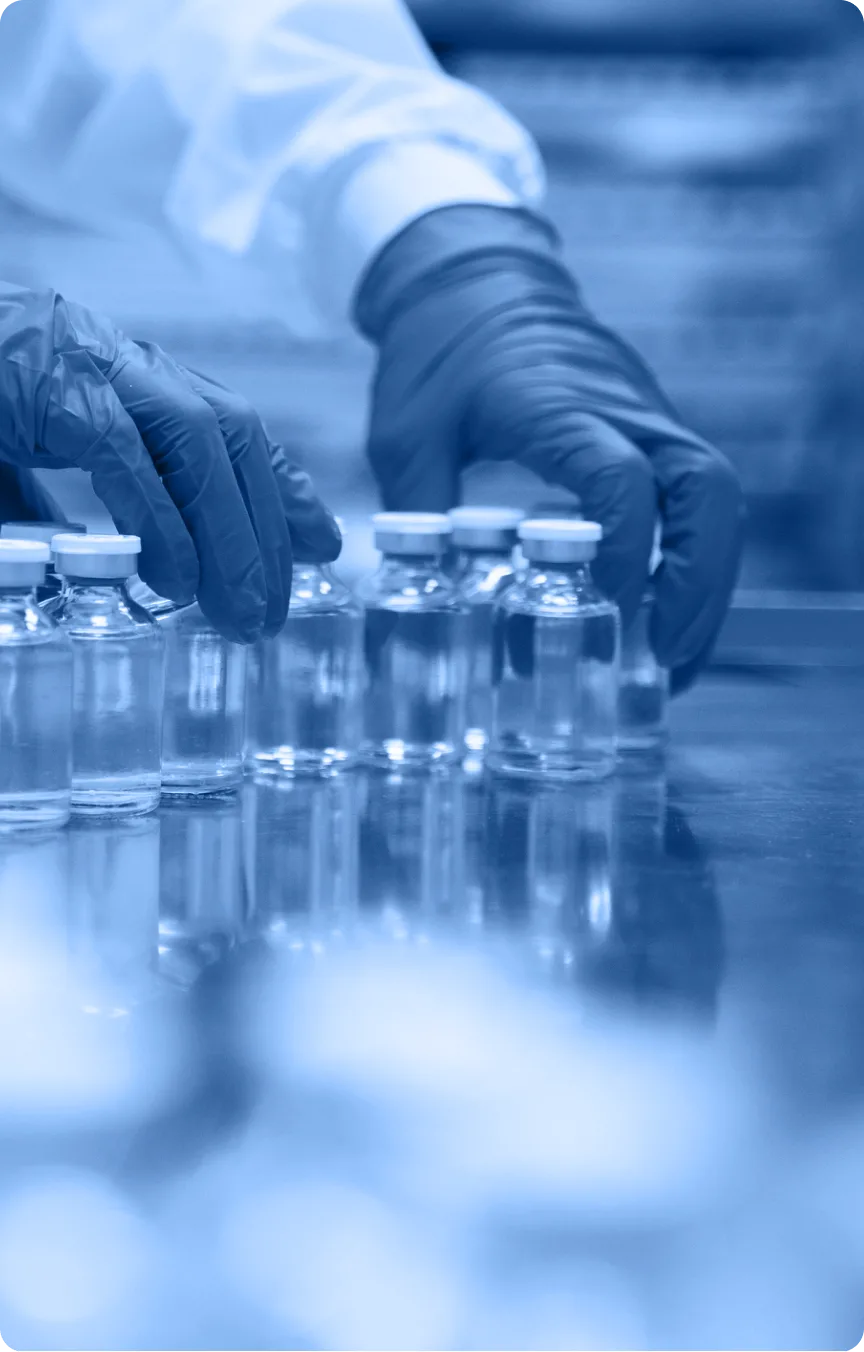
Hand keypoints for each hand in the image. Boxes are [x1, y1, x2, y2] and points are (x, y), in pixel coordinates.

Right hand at [0, 284, 339, 641]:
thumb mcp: (24, 465)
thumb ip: (78, 506)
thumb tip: (113, 566)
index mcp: (125, 379)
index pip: (229, 429)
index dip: (282, 485)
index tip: (322, 542)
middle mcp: (121, 364)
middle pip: (234, 436)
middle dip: (268, 524)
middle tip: (276, 609)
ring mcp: (87, 365)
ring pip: (200, 440)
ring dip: (231, 532)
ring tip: (242, 612)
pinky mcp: (49, 387)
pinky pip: (125, 455)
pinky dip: (158, 520)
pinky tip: (172, 580)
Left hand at [357, 207, 743, 690]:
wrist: (473, 276)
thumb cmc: (437, 350)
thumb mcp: (406, 437)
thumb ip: (420, 517)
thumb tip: (430, 597)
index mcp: (559, 407)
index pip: (623, 482)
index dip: (625, 554)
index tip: (605, 610)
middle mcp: (624, 409)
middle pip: (709, 490)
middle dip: (702, 581)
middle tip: (670, 653)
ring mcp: (647, 415)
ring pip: (715, 497)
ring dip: (707, 579)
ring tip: (674, 656)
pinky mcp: (649, 427)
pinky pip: (694, 495)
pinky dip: (690, 557)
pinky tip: (660, 610)